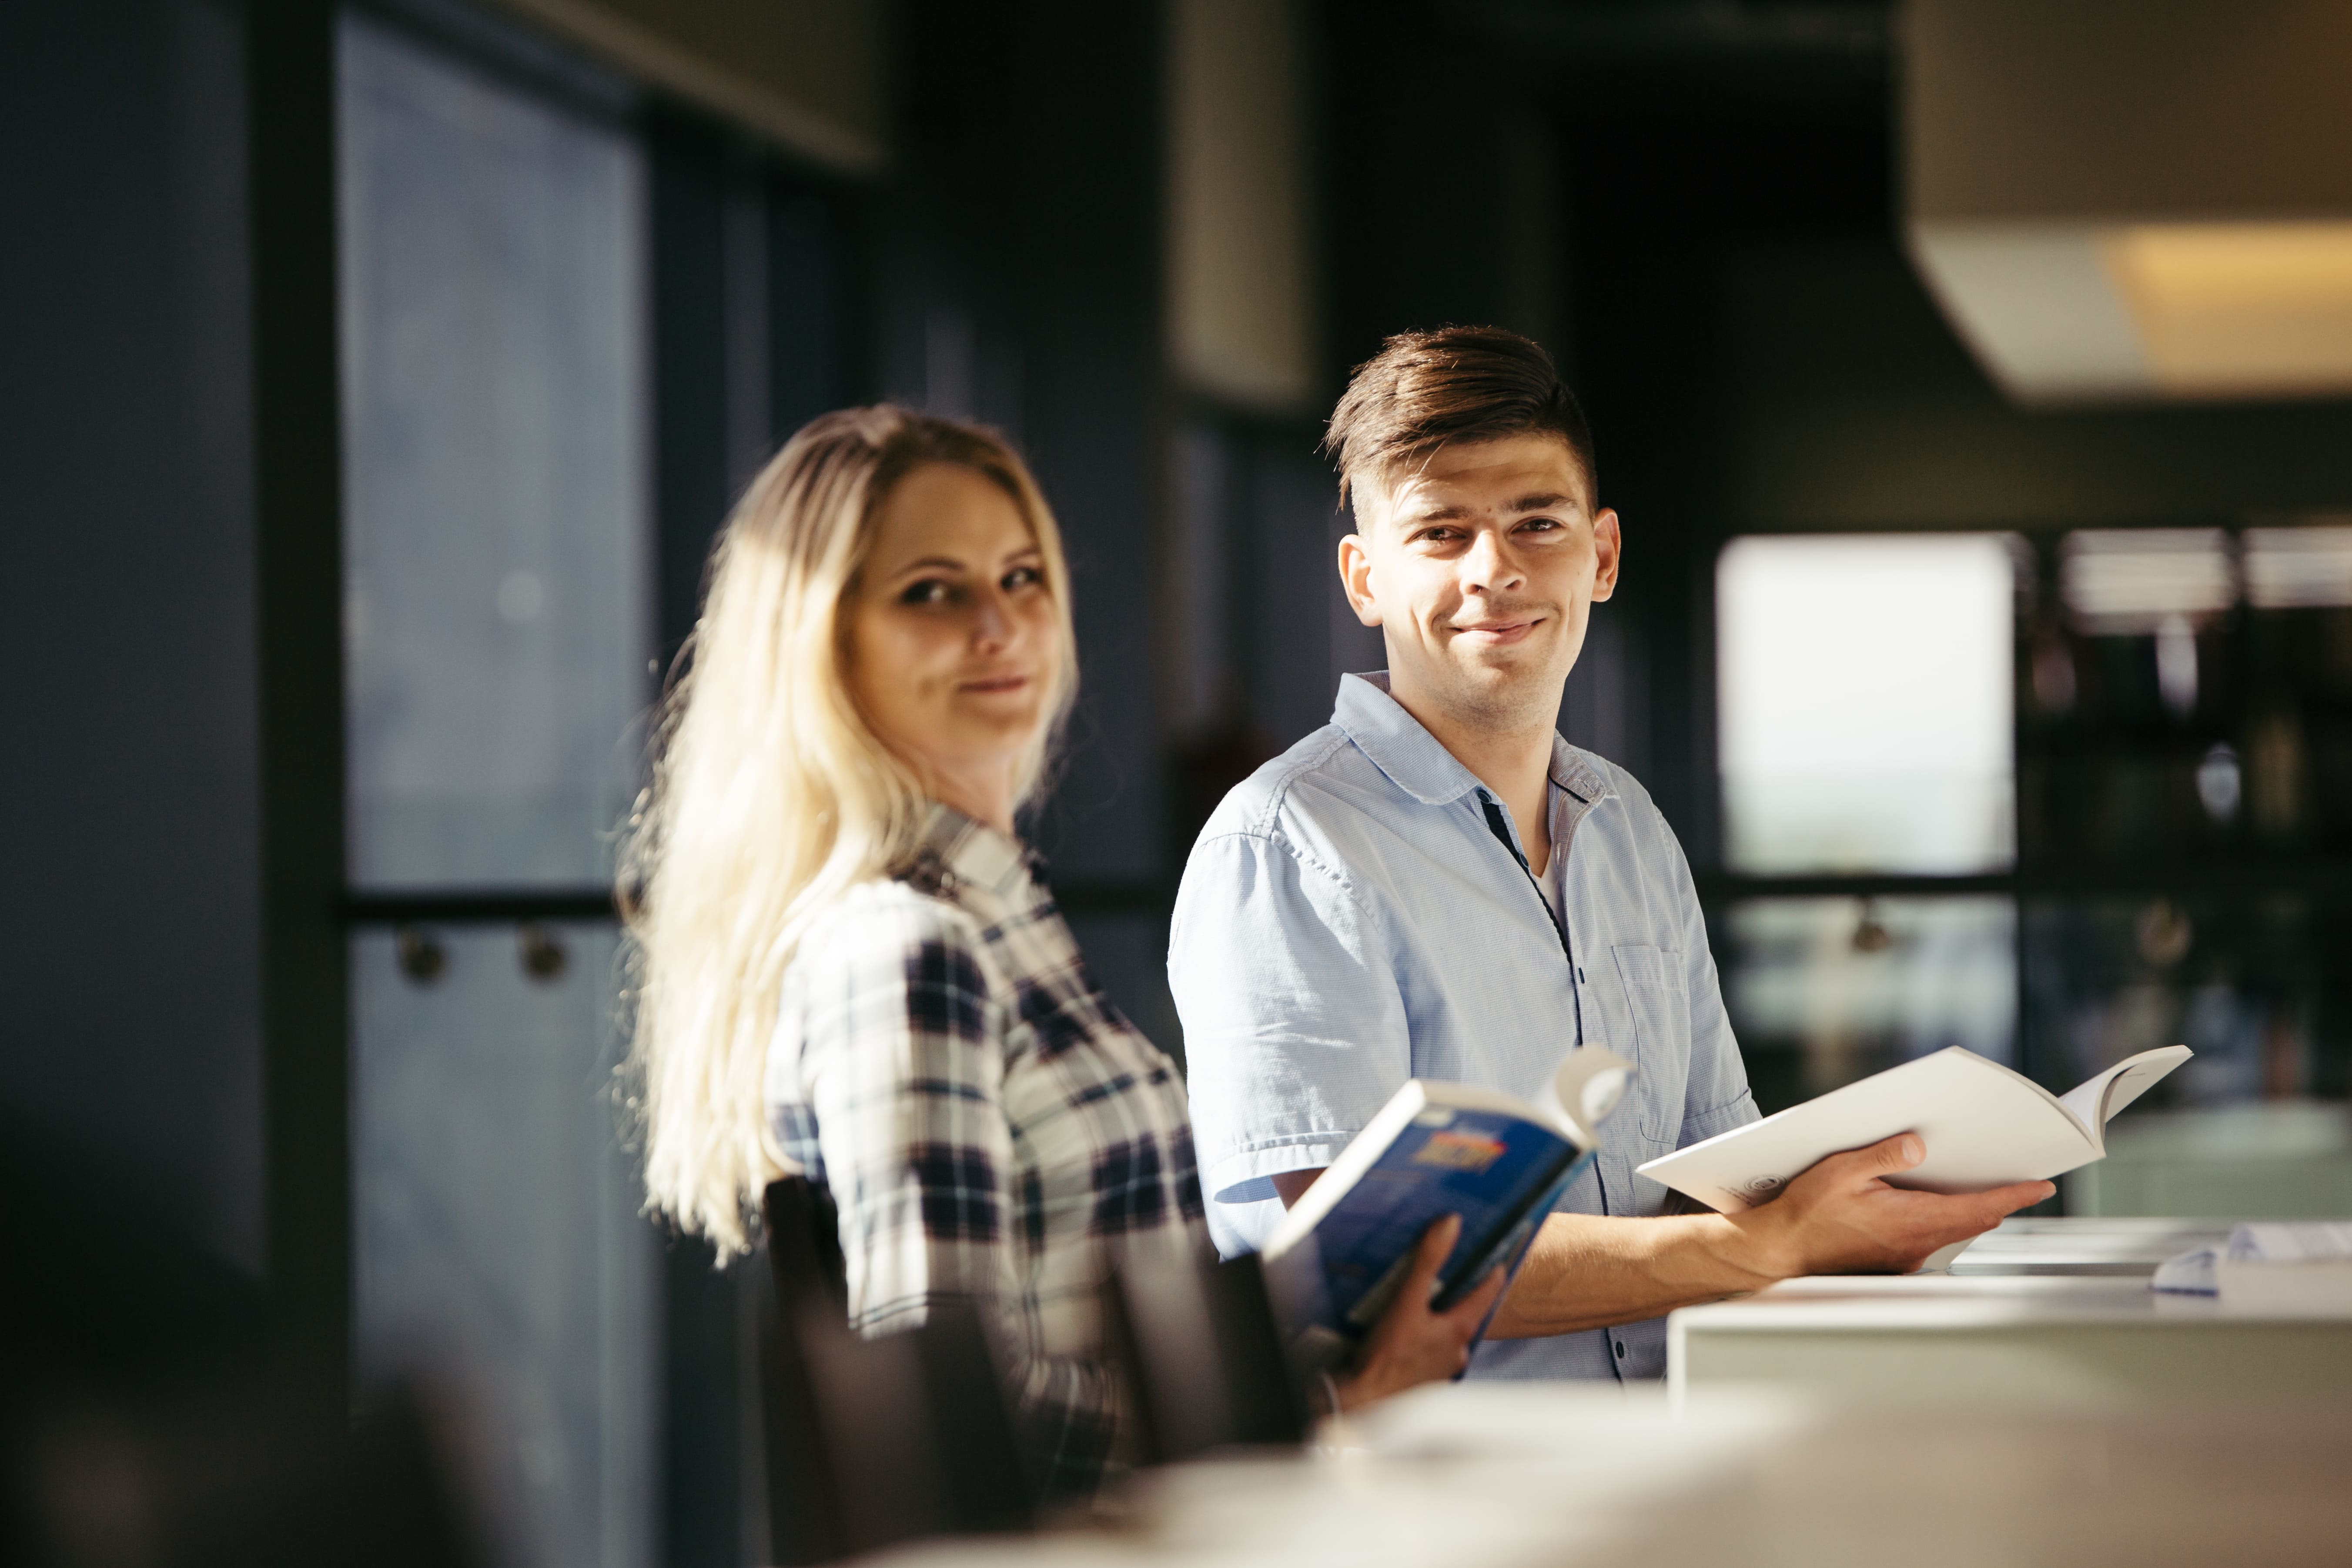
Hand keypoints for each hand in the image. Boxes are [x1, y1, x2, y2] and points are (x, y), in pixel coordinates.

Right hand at [1332, 1215, 1508, 1409]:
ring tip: (1424, 1312)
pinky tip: (1407, 1343)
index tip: (1499, 1262)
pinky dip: (1424, 1347)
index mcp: (1458, 1331)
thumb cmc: (1386, 1357)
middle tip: (1453, 1284)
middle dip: (1461, 1301)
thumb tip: (1450, 1225)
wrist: (1366, 1404)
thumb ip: (1428, 1261)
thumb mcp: (1406, 1301)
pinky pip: (1430, 1359)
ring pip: (1447, 1341)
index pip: (1485, 1295)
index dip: (1492, 1275)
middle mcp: (1456, 1353)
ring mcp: (1442, 1372)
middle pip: (1466, 1318)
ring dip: (1440, 1327)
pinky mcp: (1424, 1385)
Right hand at [1729, 1133, 2053, 1277]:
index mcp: (1910, 1219)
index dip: (2014, 1195)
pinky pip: (1930, 1238)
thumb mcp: (1841, 1171)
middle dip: (1999, 1201)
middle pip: (1973, 1221)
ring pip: (1952, 1230)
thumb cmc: (1805, 1212)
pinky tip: (1930, 1207)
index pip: (1978, 1207)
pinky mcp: (1892, 1261)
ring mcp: (1905, 1256)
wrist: (1781, 1250)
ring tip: (1982, 1191)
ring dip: (1970, 1211)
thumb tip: (1918, 1146)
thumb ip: (1883, 1156)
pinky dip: (1942, 1221)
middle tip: (2021, 1183)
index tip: (2041, 1186)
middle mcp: (1915, 1243)